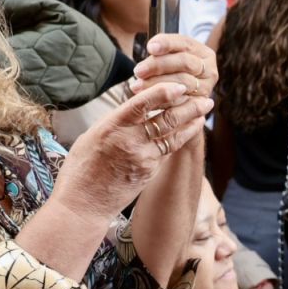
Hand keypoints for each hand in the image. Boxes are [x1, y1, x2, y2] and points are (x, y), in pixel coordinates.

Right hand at [56, 81, 208, 220]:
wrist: (83, 203)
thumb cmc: (82, 167)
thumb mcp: (93, 134)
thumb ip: (117, 120)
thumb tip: (136, 105)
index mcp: (112, 126)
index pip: (142, 103)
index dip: (164, 92)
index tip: (180, 85)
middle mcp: (130, 141)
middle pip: (167, 119)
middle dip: (189, 107)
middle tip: (205, 98)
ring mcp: (143, 158)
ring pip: (173, 136)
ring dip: (191, 122)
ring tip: (204, 112)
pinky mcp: (149, 172)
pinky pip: (167, 151)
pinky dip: (180, 138)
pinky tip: (189, 131)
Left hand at [133, 33, 217, 100]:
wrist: (178, 96)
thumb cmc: (169, 72)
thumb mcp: (168, 56)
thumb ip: (162, 49)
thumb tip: (152, 47)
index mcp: (203, 52)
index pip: (185, 43)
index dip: (167, 44)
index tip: (150, 47)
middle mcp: (209, 70)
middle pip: (184, 62)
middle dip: (159, 65)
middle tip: (138, 71)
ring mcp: (206, 88)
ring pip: (182, 83)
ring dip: (157, 84)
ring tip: (137, 86)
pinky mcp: (200, 105)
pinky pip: (181, 102)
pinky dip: (163, 100)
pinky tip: (148, 100)